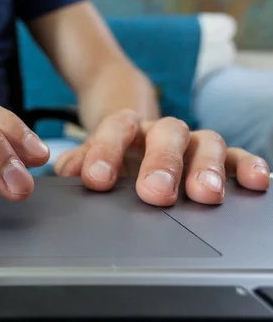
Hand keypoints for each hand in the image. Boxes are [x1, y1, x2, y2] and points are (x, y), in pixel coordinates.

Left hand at [54, 109, 269, 204]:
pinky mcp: (218, 157)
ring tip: (206, 194)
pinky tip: (256, 182)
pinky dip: (247, 167)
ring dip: (207, 167)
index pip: (116, 128)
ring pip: (206, 142)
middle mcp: (161, 131)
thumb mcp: (91, 156)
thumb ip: (78, 162)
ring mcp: (191, 142)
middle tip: (155, 193)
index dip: (105, 151)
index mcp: (126, 128)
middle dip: (161, 163)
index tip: (97, 179)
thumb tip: (67, 171)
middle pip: (166, 134)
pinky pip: (238, 157)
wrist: (135, 131)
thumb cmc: (113, 150)